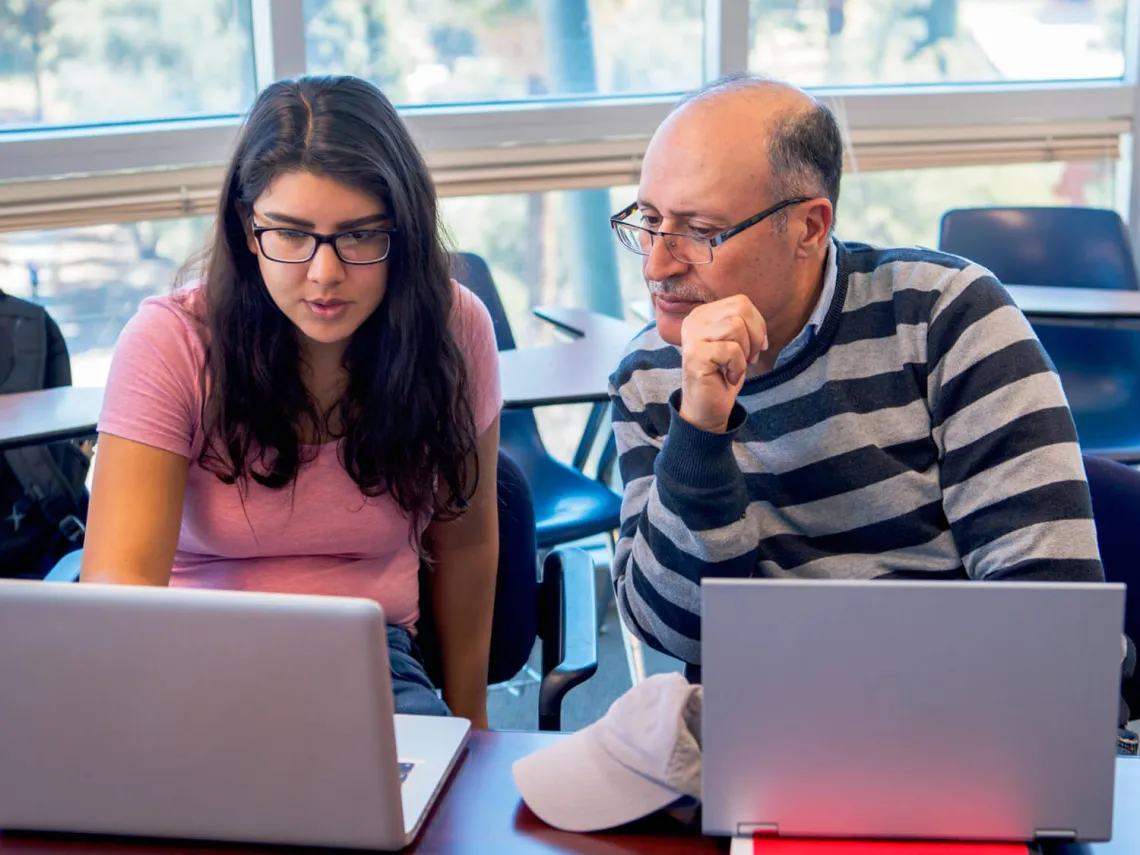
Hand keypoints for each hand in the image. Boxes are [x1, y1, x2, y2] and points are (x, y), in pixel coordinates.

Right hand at [677, 295, 767, 432]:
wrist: (706, 408)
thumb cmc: (722, 375)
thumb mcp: (736, 343)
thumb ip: (743, 323)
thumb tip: (759, 320)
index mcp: (703, 313)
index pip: (741, 302)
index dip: (757, 325)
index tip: (755, 348)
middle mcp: (694, 320)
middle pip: (741, 309)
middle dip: (755, 336)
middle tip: (749, 358)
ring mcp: (692, 336)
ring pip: (737, 326)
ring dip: (745, 353)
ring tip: (734, 367)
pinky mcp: (695, 355)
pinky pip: (732, 350)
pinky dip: (738, 367)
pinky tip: (728, 377)